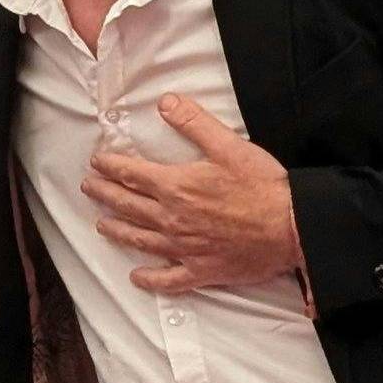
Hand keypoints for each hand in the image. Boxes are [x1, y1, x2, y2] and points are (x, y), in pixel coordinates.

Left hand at [81, 93, 295, 293]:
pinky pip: (169, 279)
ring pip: (140, 240)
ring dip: (117, 231)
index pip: (132, 174)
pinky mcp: (202, 270)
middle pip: (128, 206)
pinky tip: (137, 277)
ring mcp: (185, 247)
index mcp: (176, 186)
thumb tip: (165, 103)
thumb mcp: (227, 145)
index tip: (97, 163)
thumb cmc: (262, 186)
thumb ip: (193, 123)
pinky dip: (151, 279)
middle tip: (89, 188)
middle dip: (105, 195)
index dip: (110, 167)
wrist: (292, 228)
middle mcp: (173, 219)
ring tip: (101, 225)